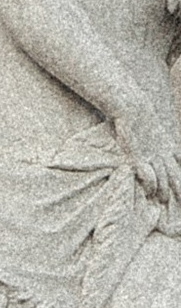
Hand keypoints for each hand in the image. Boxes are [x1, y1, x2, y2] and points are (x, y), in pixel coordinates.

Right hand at [115, 92, 180, 211]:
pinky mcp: (140, 157)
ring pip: (164, 178)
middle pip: (176, 174)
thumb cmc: (138, 115)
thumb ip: (156, 136)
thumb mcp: (153, 126)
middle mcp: (164, 152)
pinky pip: (149, 176)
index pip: (180, 161)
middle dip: (180, 188)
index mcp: (168, 145)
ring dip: (164, 191)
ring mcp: (153, 155)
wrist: (132, 107)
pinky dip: (151, 185)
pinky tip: (150, 191)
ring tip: (162, 200)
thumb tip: (153, 137)